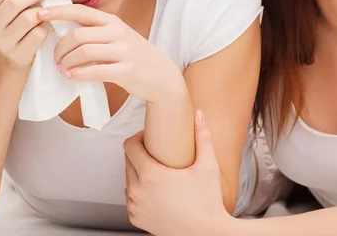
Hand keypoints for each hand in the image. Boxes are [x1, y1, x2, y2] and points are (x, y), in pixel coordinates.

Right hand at [0, 0, 48, 75]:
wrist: (1, 67)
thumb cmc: (6, 31)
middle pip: (17, 1)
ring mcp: (3, 43)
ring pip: (30, 17)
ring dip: (42, 11)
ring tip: (44, 11)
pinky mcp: (19, 56)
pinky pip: (39, 33)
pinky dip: (45, 27)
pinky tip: (43, 27)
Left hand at [38, 4, 181, 102]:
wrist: (161, 74)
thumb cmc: (133, 55)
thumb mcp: (117, 36)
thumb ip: (95, 31)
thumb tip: (61, 29)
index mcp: (112, 21)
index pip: (80, 11)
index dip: (58, 11)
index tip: (39, 14)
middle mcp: (118, 33)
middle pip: (78, 35)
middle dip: (60, 48)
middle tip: (55, 59)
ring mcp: (123, 51)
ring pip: (83, 52)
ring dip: (66, 62)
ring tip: (62, 69)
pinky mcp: (126, 70)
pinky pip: (95, 71)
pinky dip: (78, 75)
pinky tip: (71, 77)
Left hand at [123, 111, 232, 235]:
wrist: (207, 235)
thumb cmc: (208, 201)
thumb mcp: (208, 166)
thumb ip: (203, 137)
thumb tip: (199, 113)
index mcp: (150, 175)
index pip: (129, 146)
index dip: (139, 136)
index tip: (152, 136)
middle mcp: (137, 191)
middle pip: (127, 161)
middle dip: (139, 152)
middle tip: (157, 149)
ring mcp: (135, 207)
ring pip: (128, 179)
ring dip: (137, 171)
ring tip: (157, 167)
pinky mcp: (136, 219)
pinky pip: (130, 197)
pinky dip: (138, 189)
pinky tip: (154, 186)